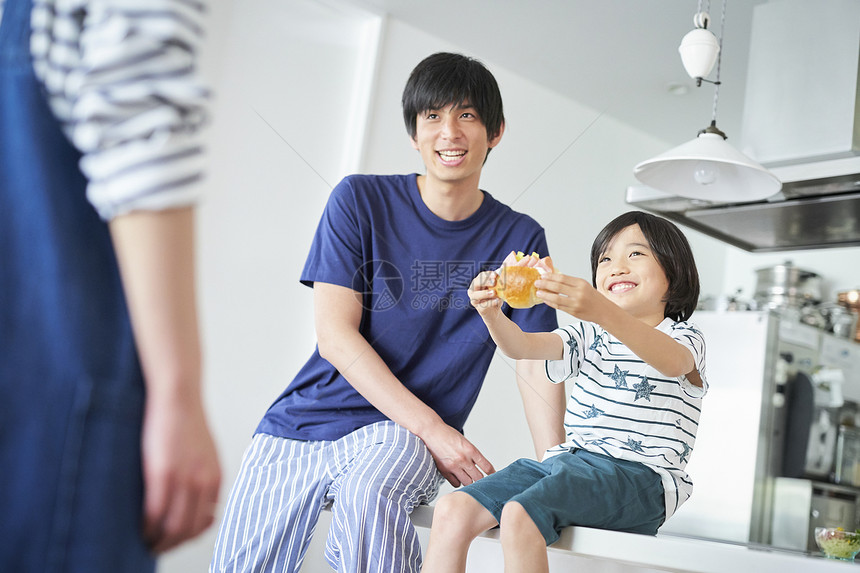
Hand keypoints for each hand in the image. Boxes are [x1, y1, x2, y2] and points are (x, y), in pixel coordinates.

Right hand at [141, 390, 220, 552]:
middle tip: (152, 548)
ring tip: (142, 543)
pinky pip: (154, 512)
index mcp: (214, 479)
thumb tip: (202, 508)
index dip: (186, 537)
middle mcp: (204, 482)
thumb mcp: (206, 454)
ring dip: (156, 541)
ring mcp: (184, 478)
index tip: (171, 540)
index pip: (204, 523)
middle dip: (169, 545)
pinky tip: (136, 528)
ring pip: (172, 527)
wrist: (177, 395)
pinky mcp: (162, 472)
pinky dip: (145, 527)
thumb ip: (204, 479)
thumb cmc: (186, 422)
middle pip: (188, 530)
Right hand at [419, 421, 494, 487]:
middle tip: (482, 481)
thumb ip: (472, 454)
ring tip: (469, 479)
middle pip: (479, 478)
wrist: (432, 432)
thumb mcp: (464, 441)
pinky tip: (458, 477)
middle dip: (482, 480)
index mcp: (471, 450)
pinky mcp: (444, 470)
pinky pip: (456, 483)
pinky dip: (458, 482)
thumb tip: (480, 466)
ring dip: (470, 482)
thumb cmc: (447, 435)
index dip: (493, 474)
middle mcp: (463, 459)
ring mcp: (454, 466)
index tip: (494, 476)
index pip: (487, 467)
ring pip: (468, 483)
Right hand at [467, 270, 501, 316]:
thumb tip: (504, 269)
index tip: (495, 275)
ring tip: (494, 292)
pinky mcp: (478, 308)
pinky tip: (497, 300)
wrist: (495, 312)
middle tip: (494, 282)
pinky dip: (490, 302)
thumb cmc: (496, 296)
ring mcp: (474, 299)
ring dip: (484, 293)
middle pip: (476, 283)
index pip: (481, 275)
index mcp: (478, 282)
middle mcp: (473, 289)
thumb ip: (499, 280)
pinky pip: (483, 305)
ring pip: (476, 295)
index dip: (488, 274)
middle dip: (485, 281)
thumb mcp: (498, 288)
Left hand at [535, 273, 607, 322]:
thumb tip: (553, 279)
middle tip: (536, 283)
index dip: (550, 276)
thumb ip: (570, 283)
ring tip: (538, 292)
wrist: (604, 311)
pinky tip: (545, 300)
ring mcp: (576, 303)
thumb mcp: (584, 285)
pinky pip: (559, 306)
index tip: (542, 275)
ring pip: (556, 298)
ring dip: (545, 295)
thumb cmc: (592, 297)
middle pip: (557, 286)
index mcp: (581, 283)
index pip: (562, 278)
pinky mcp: (573, 312)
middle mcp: (578, 292)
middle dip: (545, 284)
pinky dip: (550, 303)